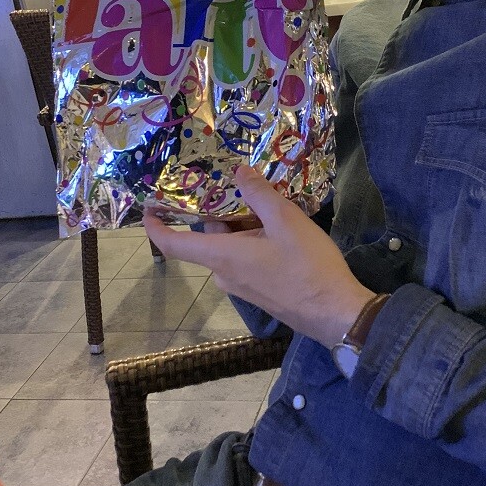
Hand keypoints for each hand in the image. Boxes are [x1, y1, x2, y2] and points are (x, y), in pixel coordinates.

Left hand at [145, 166, 373, 346]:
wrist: (336, 313)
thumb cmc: (308, 266)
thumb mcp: (286, 220)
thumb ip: (258, 194)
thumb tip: (238, 172)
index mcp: (221, 257)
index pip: (173, 244)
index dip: (155, 226)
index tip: (149, 207)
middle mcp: (223, 274)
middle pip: (210, 236)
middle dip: (225, 211)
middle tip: (248, 186)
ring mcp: (240, 286)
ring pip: (230, 246)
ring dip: (245, 226)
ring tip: (274, 206)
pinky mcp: (257, 292)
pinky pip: (244, 260)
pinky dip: (254, 242)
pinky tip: (282, 232)